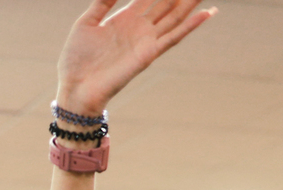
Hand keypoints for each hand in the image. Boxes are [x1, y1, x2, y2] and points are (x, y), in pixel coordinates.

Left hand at [57, 0, 215, 115]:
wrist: (75, 88)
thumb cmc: (76, 59)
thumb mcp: (86, 23)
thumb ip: (102, 2)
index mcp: (125, 18)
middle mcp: (139, 27)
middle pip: (167, 3)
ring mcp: (146, 40)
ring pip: (175, 16)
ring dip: (190, 2)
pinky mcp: (149, 55)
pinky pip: (174, 37)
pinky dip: (191, 25)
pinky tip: (207, 13)